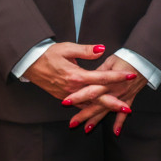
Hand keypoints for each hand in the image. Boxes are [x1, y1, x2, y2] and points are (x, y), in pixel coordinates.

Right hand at [23, 42, 137, 101]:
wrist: (30, 63)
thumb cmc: (49, 54)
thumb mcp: (67, 48)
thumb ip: (86, 50)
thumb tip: (102, 49)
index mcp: (75, 75)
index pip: (101, 77)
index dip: (117, 77)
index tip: (130, 76)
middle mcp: (72, 88)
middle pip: (97, 97)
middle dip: (113, 103)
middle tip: (127, 107)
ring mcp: (67, 95)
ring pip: (88, 104)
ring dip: (103, 108)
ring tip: (117, 111)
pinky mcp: (63, 97)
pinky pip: (79, 106)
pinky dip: (90, 109)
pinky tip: (99, 112)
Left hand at [62, 55, 148, 135]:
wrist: (145, 58)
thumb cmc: (127, 57)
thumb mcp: (110, 60)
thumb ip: (98, 70)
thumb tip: (87, 78)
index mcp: (107, 79)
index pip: (90, 89)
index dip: (78, 96)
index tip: (66, 101)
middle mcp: (114, 90)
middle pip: (96, 104)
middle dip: (84, 114)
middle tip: (72, 123)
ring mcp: (122, 96)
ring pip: (107, 110)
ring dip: (96, 120)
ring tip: (86, 129)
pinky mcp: (129, 98)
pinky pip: (124, 113)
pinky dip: (120, 122)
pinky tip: (115, 132)